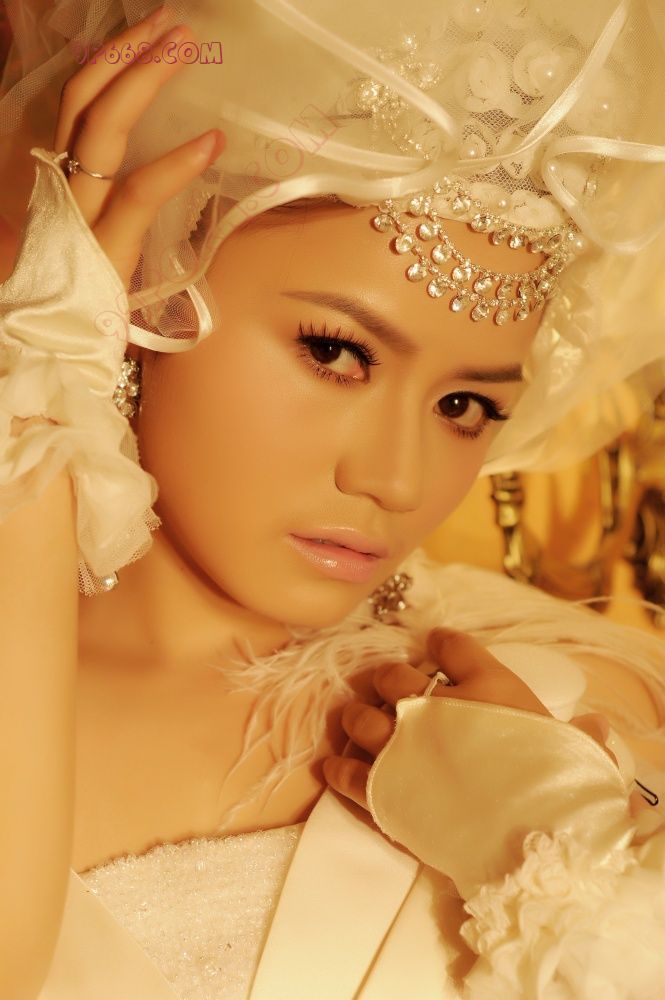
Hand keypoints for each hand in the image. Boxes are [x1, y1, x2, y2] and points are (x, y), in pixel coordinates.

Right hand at [53, 6, 224, 288]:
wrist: (53, 351)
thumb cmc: (83, 302)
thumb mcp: (95, 239)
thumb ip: (115, 203)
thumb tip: (154, 171)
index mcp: (61, 180)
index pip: (78, 105)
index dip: (110, 64)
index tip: (147, 36)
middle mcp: (62, 184)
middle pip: (86, 97)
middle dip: (129, 52)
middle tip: (173, 24)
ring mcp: (79, 210)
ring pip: (104, 126)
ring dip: (146, 78)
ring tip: (185, 48)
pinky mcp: (105, 244)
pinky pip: (139, 190)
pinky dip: (176, 163)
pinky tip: (211, 141)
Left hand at [323, 627, 610, 809]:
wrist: (529, 841)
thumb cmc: (558, 785)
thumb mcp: (577, 749)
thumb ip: (581, 734)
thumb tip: (594, 726)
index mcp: (484, 684)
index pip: (451, 645)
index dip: (442, 643)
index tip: (438, 645)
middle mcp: (434, 705)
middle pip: (393, 675)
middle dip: (389, 679)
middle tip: (391, 690)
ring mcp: (403, 746)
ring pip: (362, 716)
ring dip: (358, 716)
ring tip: (358, 720)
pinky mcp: (383, 791)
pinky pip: (348, 771)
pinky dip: (338, 766)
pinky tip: (334, 765)